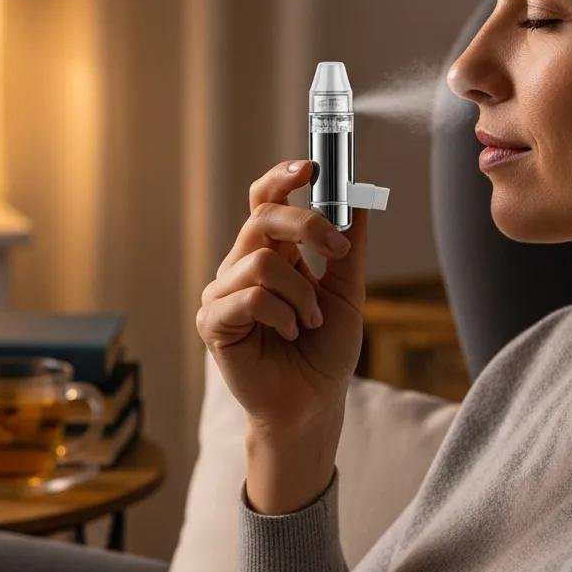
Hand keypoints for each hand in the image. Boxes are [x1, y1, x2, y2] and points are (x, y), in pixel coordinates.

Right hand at [196, 159, 368, 508]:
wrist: (313, 404)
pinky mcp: (213, 322)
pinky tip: (289, 334)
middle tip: (338, 252)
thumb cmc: (324, 352)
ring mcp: (223, 293)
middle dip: (307, 226)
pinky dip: (282, 314)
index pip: (264, 201)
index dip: (282, 178)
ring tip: (309, 322)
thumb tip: (358, 199)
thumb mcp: (346, 293)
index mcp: (270, 254)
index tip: (313, 167)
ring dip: (300, 292)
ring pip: (261, 261)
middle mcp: (241, 267)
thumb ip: (347, 248)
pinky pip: (250, 297)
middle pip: (262, 218)